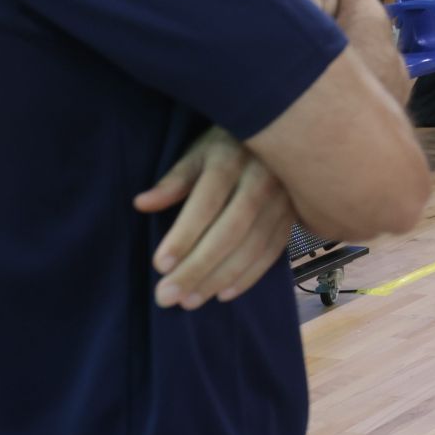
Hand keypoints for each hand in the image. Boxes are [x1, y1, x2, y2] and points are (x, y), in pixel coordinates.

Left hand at [135, 126, 296, 309]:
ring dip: (220, 277)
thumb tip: (142, 203)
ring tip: (190, 301)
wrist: (285, 134)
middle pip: (231, 230)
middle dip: (198, 267)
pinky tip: (224, 294)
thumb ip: (174, 180)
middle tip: (167, 296)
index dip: (184, 235)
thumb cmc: (229, 146)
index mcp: (232, 160)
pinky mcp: (292, 216)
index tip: (160, 266)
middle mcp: (262, 180)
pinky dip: (250, 276)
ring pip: (253, 246)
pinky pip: (273, 251)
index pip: (206, 203)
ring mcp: (282, 200)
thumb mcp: (200, 152)